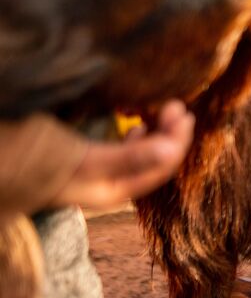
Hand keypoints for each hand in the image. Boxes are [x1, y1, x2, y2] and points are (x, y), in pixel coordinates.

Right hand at [48, 100, 193, 208]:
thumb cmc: (23, 158)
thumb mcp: (76, 156)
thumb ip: (123, 157)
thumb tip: (172, 153)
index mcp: (106, 191)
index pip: (159, 169)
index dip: (177, 142)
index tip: (181, 110)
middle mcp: (102, 188)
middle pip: (151, 166)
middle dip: (169, 136)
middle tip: (175, 105)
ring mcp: (89, 178)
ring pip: (136, 160)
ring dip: (153, 137)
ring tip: (161, 111)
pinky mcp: (76, 166)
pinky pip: (118, 158)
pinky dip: (132, 142)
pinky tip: (135, 127)